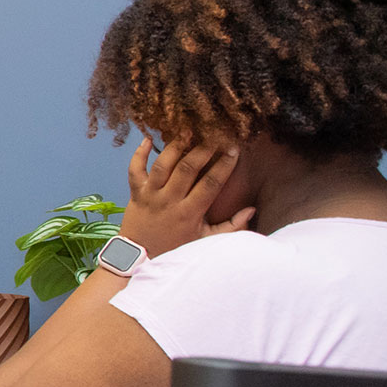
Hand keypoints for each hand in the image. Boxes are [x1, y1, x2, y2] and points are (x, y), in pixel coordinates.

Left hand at [118, 134, 254, 257]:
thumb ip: (230, 227)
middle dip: (203, 149)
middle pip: (187, 168)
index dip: (224, 165)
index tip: (234, 149)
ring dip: (175, 145)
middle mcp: (169, 200)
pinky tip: (148, 138)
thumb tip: (251, 210)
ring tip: (188, 129)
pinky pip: (134, 169)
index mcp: (190, 212)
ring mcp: (150, 195)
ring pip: (162, 165)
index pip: (210, 183)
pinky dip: (139, 153)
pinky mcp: (135, 192)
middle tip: (214, 133)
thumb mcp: (205, 241)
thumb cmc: (175, 248)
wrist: (140, 257)